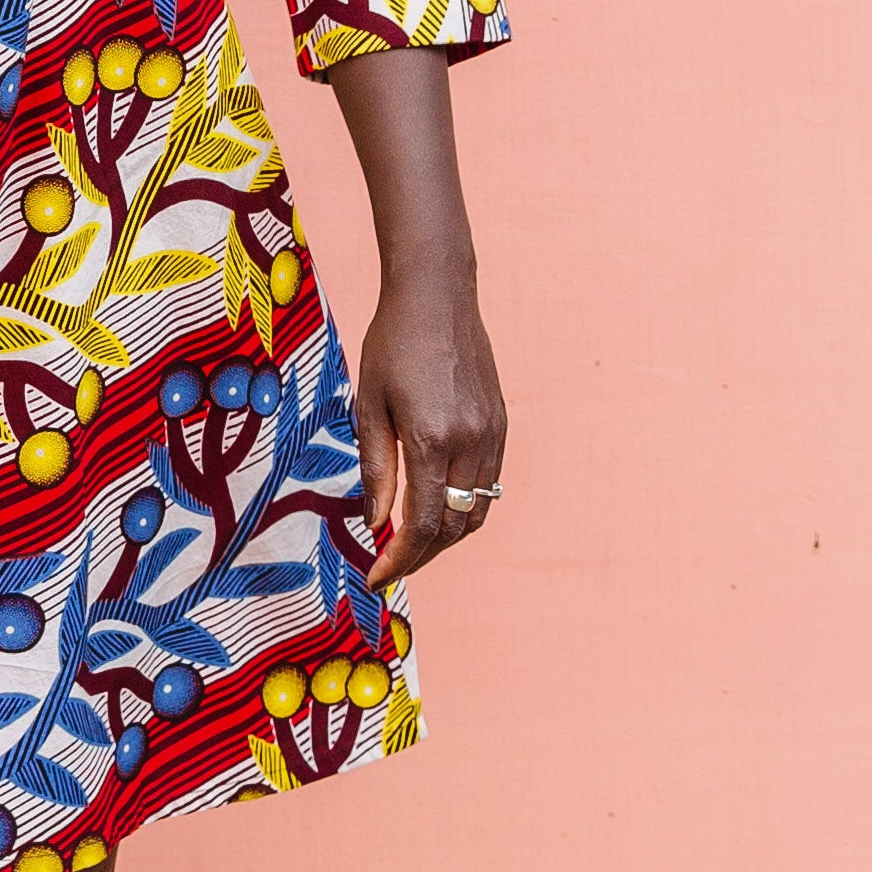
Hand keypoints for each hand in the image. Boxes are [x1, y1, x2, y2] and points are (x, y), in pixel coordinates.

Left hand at [321, 46, 505, 591]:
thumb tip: (375, 523)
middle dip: (421, 557)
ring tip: (409, 545)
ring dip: (445, 537)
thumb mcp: (370, 404)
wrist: (438, 293)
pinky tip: (435, 508)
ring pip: (477, 512)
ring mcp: (492, 434)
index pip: (420, 524)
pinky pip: (488, 484)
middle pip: (453, 528)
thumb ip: (376, 467)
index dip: (398, 560)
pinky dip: (463, 508)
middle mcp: (471, 442)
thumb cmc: (392, 343)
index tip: (374, 578)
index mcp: (432, 439)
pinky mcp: (501, 423)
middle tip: (387, 568)